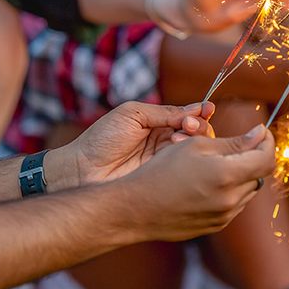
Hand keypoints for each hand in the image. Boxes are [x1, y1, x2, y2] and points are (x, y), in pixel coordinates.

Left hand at [65, 102, 215, 184]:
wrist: (81, 170)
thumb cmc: (101, 139)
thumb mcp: (133, 115)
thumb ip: (165, 112)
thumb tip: (197, 108)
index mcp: (158, 123)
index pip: (189, 117)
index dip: (200, 113)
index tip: (207, 110)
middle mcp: (165, 142)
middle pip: (198, 134)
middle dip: (199, 127)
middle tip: (187, 126)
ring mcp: (165, 162)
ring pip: (195, 151)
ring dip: (193, 141)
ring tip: (177, 140)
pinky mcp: (164, 180)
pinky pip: (185, 170)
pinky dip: (188, 159)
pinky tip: (177, 152)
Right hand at [117, 125, 276, 241]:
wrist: (135, 208)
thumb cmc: (162, 169)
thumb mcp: (196, 146)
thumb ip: (235, 142)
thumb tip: (261, 135)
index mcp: (227, 175)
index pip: (267, 158)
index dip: (267, 141)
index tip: (260, 132)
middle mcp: (230, 199)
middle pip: (259, 174)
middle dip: (253, 157)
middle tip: (238, 144)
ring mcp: (224, 216)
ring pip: (248, 190)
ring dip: (241, 175)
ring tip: (218, 164)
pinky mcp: (215, 227)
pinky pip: (234, 205)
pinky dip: (229, 191)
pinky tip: (208, 183)